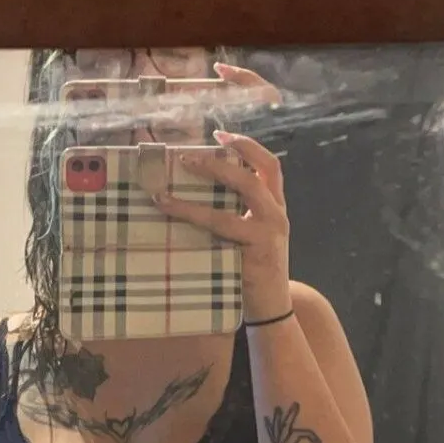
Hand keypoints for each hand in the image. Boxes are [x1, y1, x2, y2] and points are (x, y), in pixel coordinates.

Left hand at [153, 62, 291, 321]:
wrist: (272, 307)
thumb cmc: (254, 267)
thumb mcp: (252, 234)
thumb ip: (236, 211)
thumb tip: (196, 188)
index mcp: (276, 206)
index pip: (269, 166)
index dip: (247, 146)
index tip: (220, 135)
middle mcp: (276, 216)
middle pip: (254, 177)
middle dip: (220, 164)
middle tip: (187, 158)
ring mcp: (267, 236)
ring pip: (232, 205)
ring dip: (197, 196)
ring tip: (167, 194)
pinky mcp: (253, 256)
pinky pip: (221, 234)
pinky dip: (195, 222)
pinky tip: (173, 218)